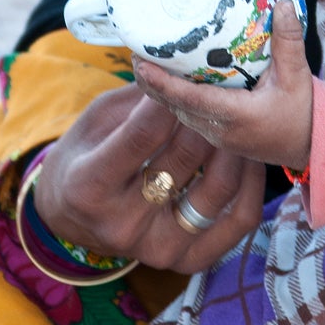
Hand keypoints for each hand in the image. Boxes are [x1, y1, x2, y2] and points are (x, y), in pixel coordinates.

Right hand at [32, 85, 264, 274]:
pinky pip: (237, 221)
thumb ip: (138, 100)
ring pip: (216, 191)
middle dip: (208, 115)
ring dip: (235, 146)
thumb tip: (182, 63)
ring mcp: (157, 249)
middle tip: (227, 85)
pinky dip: (252, 184)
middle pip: (183, 160)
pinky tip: (250, 155)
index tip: (193, 71)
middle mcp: (122, 225)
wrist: (73, 217)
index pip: (142, 136)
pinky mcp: (187, 261)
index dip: (172, 98)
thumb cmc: (86, 155)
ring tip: (242, 115)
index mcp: (88, 187)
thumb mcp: (97, 120)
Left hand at [132, 0, 313, 170]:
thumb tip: (281, 4)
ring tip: (143, 63)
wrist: (314, 145)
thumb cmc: (306, 113)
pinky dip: (174, 97)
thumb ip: (288, 40)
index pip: (189, 99)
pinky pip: (188, 115)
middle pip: (175, 106)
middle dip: (151, 83)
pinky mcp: (219, 135)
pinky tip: (166, 80)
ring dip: (159, 91)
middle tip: (134, 55)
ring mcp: (218, 135)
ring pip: (179, 112)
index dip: (162, 83)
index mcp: (236, 116)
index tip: (140, 65)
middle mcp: (221, 129)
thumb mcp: (298, 75)